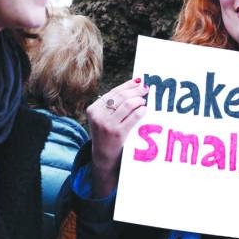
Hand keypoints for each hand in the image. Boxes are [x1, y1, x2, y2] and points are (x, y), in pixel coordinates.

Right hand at [86, 78, 147, 197]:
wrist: (103, 157)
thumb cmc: (107, 134)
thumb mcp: (103, 118)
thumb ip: (113, 104)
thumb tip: (134, 84)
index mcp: (93, 109)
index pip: (113, 92)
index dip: (127, 85)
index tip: (139, 81)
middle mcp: (98, 116)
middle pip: (121, 97)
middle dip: (135, 90)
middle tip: (146, 89)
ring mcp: (107, 125)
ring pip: (127, 104)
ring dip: (138, 100)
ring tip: (144, 101)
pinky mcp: (118, 133)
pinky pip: (133, 116)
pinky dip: (141, 110)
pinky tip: (144, 110)